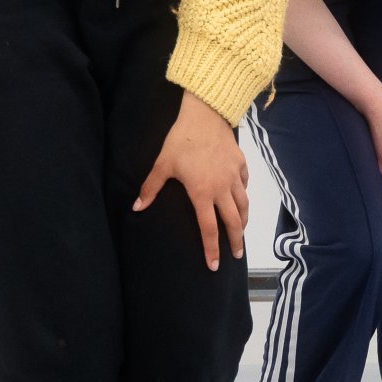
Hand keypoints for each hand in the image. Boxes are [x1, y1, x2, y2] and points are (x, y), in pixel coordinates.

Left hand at [135, 92, 250, 269]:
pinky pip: (244, 185)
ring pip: (243, 205)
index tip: (213, 265)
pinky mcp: (240, 164)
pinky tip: (241, 199)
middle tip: (236, 255)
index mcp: (202, 193)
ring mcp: (234, 177)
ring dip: (243, 221)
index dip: (211, 248)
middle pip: (233, 222)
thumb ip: (151, 188)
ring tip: (242, 231)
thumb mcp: (163, 165)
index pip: (209, 228)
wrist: (205, 116)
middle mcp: (222, 189)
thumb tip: (137, 207)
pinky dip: (243, 196)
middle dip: (235, 241)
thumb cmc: (181, 140)